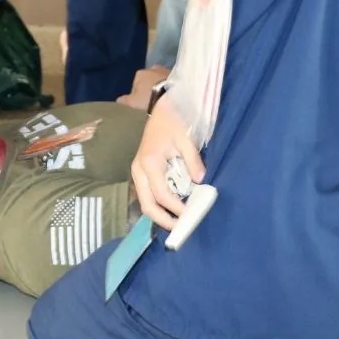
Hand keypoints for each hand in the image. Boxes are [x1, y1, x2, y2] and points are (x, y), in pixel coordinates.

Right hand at [117, 66, 170, 110]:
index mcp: (140, 73)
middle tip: (152, 100)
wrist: (172, 98)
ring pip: (161, 80)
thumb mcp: (131, 103)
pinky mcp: (180, 77)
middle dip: (150, 87)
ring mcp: (167, 71)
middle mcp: (153, 68)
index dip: (137, 93)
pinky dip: (170, 88)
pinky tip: (171, 98)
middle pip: (149, 79)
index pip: (135, 83)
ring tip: (162, 100)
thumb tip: (119, 101)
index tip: (140, 103)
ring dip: (161, 87)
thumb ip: (124, 101)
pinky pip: (172, 83)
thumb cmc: (148, 99)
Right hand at [130, 96, 204, 230]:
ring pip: (145, 202)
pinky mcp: (141, 173)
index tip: (193, 215)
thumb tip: (201, 182)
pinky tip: (173, 209)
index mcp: (149, 163)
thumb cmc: (173, 122)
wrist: (160, 109)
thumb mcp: (186, 138)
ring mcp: (137, 172)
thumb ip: (193, 161)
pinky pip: (147, 195)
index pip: (162, 195)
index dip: (177, 209)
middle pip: (147, 204)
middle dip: (163, 220)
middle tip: (182, 229)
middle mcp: (138, 170)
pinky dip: (159, 205)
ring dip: (160, 214)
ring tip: (179, 221)